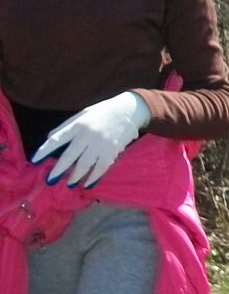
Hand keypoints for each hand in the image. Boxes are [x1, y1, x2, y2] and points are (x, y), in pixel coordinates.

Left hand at [33, 92, 151, 187]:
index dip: (44, 150)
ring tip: (70, 184)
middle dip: (59, 170)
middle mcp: (88, 134)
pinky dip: (94, 176)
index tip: (34, 161)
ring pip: (85, 164)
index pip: (56, 139)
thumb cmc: (102, 112)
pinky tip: (89, 183)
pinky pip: (101, 167)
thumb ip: (66, 127)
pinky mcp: (112, 150)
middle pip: (70, 156)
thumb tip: (49, 139)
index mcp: (78, 124)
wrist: (129, 109)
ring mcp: (101, 143)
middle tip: (50, 180)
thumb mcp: (82, 114)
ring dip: (76, 176)